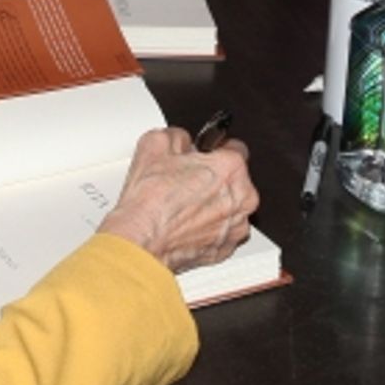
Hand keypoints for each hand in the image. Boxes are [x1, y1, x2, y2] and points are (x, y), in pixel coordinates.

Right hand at [100, 128, 257, 273]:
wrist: (142, 239)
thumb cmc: (151, 200)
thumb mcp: (155, 144)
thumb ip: (178, 136)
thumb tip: (181, 141)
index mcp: (231, 168)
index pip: (236, 147)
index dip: (215, 149)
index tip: (205, 154)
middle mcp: (242, 198)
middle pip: (235, 180)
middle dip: (214, 178)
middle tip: (186, 180)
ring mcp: (236, 227)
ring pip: (230, 208)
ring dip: (213, 205)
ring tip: (183, 205)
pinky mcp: (225, 249)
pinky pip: (222, 232)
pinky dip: (208, 228)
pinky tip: (185, 224)